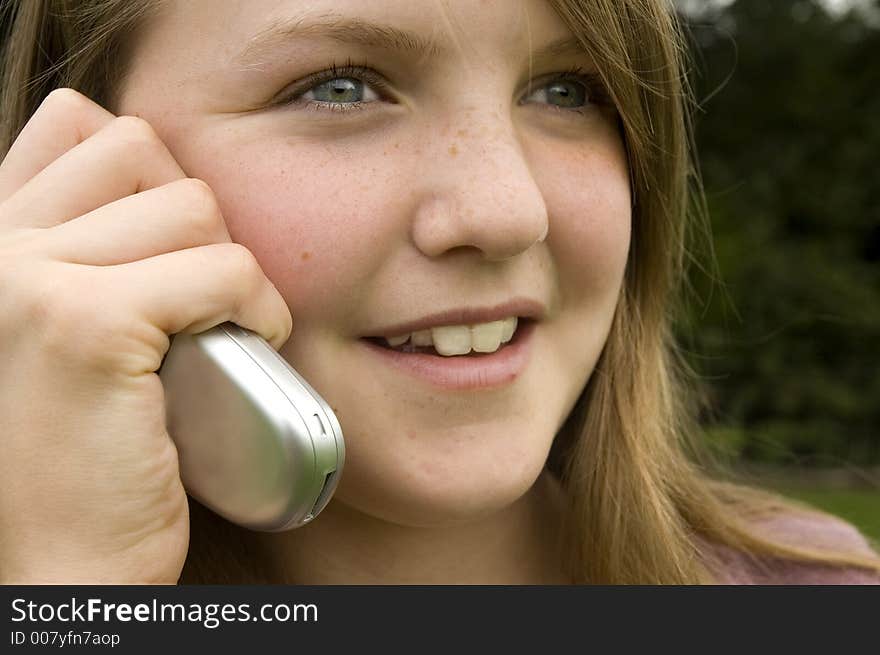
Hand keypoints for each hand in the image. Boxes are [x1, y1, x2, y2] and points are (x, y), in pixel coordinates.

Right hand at [0, 89, 291, 582]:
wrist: (61, 565)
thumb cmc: (87, 453)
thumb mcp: (72, 333)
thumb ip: (91, 250)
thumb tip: (164, 179)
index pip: (79, 126)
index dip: (150, 178)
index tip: (172, 254)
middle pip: (141, 149)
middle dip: (194, 219)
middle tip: (198, 298)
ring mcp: (28, 278)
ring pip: (192, 206)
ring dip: (230, 268)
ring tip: (218, 330)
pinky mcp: (87, 324)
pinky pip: (223, 270)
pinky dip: (256, 308)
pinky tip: (245, 349)